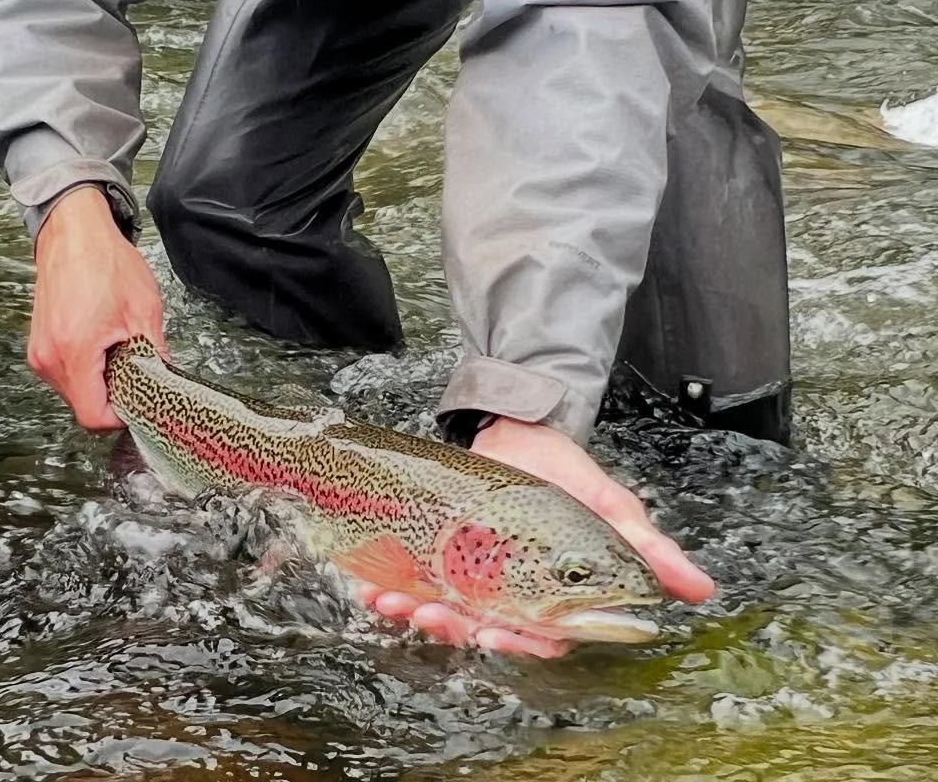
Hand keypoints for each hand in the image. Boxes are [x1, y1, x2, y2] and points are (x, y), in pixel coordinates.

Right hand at [29, 185, 165, 430]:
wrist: (73, 233)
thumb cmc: (104, 262)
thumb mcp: (144, 309)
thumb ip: (156, 355)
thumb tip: (167, 385)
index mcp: (75, 351)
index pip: (94, 416)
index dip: (121, 416)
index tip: (139, 400)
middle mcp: (49, 357)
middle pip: (83, 406)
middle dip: (112, 394)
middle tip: (133, 366)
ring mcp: (39, 352)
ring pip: (73, 392)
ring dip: (98, 380)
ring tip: (114, 346)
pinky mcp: (38, 345)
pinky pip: (64, 373)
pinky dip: (85, 367)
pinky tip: (99, 341)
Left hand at [353, 417, 715, 657]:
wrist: (521, 426)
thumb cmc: (569, 471)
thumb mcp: (609, 505)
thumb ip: (646, 547)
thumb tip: (700, 587)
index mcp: (554, 594)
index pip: (539, 639)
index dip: (518, 645)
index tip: (496, 637)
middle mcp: (511, 592)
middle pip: (483, 630)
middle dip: (455, 631)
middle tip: (432, 619)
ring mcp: (473, 572)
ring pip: (446, 611)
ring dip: (417, 615)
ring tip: (394, 606)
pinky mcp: (441, 549)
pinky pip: (416, 579)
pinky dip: (394, 588)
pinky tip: (373, 589)